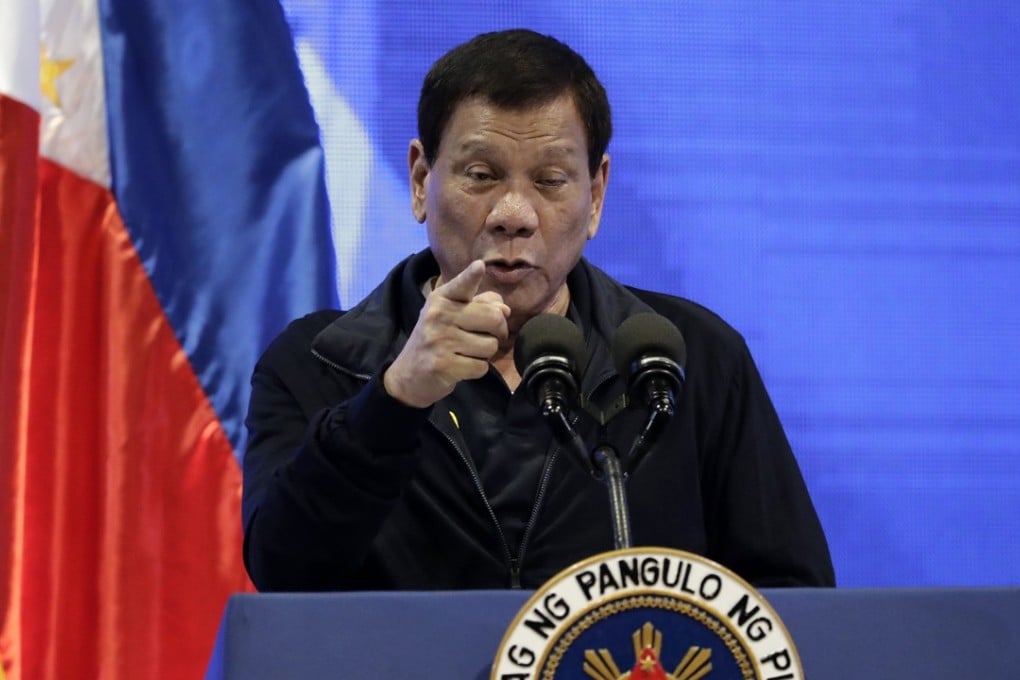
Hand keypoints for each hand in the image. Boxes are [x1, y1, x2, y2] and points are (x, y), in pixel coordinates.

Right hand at [383, 260, 510, 406]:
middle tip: (489, 337)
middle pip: (493, 318)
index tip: (480, 266)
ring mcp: (440, 340)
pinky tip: (462, 366)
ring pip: (490, 345)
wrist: (408, 374)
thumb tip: (505, 309)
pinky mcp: (444, 365)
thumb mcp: (451, 316)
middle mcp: (439, 315)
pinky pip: (481, 366)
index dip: (472, 276)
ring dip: (485, 354)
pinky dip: (477, 370)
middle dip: (499, 332)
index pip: (461, 285)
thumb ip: (480, 306)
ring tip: (467, 353)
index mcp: (441, 299)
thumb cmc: (437, 339)